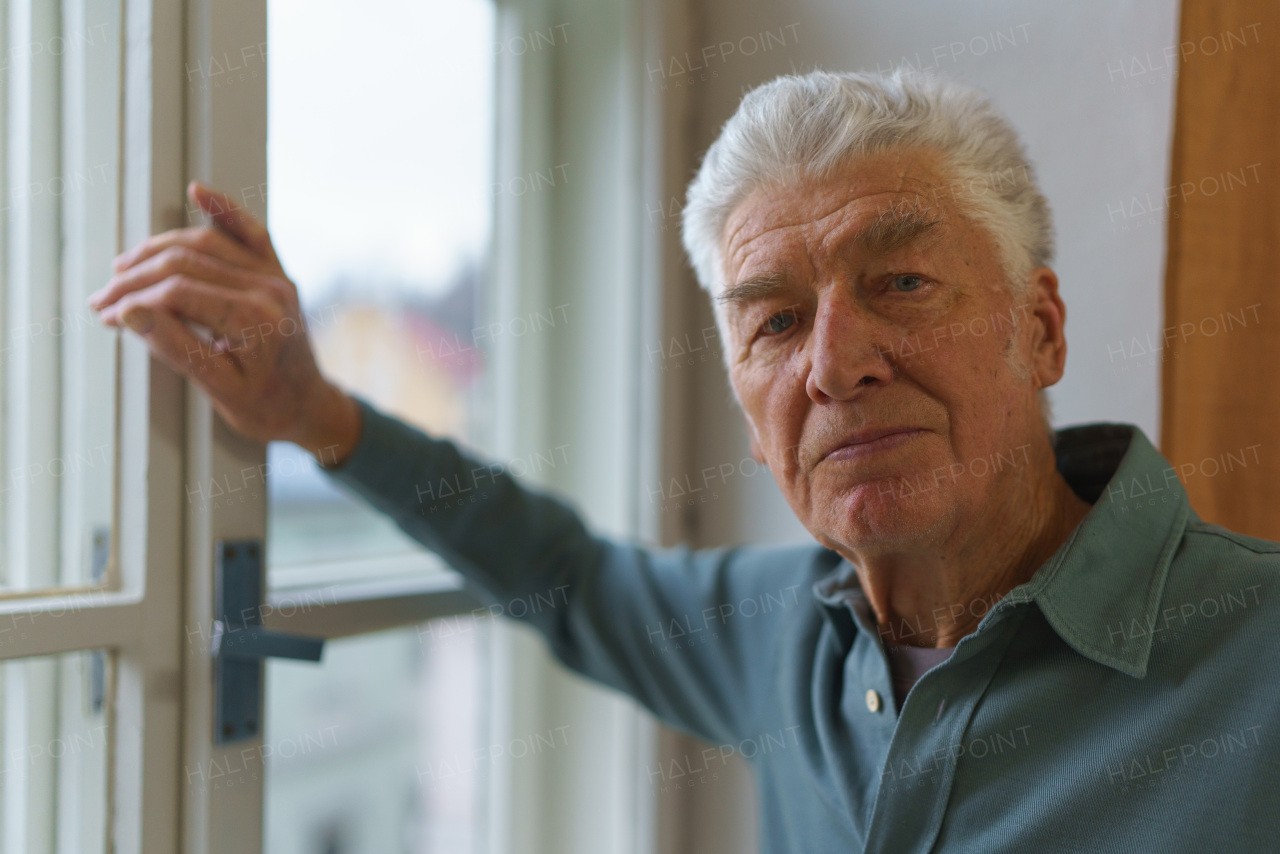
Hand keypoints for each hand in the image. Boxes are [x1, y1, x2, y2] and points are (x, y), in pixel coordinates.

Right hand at [89, 181, 360, 465]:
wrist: (309, 406)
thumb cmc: (267, 406)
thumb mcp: (218, 389)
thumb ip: (176, 347)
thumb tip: (130, 312)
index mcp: (256, 318)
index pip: (177, 292)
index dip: (133, 301)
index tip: (106, 315)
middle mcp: (270, 288)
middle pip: (185, 263)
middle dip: (135, 278)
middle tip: (102, 299)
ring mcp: (275, 276)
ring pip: (204, 244)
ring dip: (157, 251)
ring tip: (121, 269)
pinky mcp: (277, 272)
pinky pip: (251, 232)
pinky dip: (224, 210)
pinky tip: (197, 191)